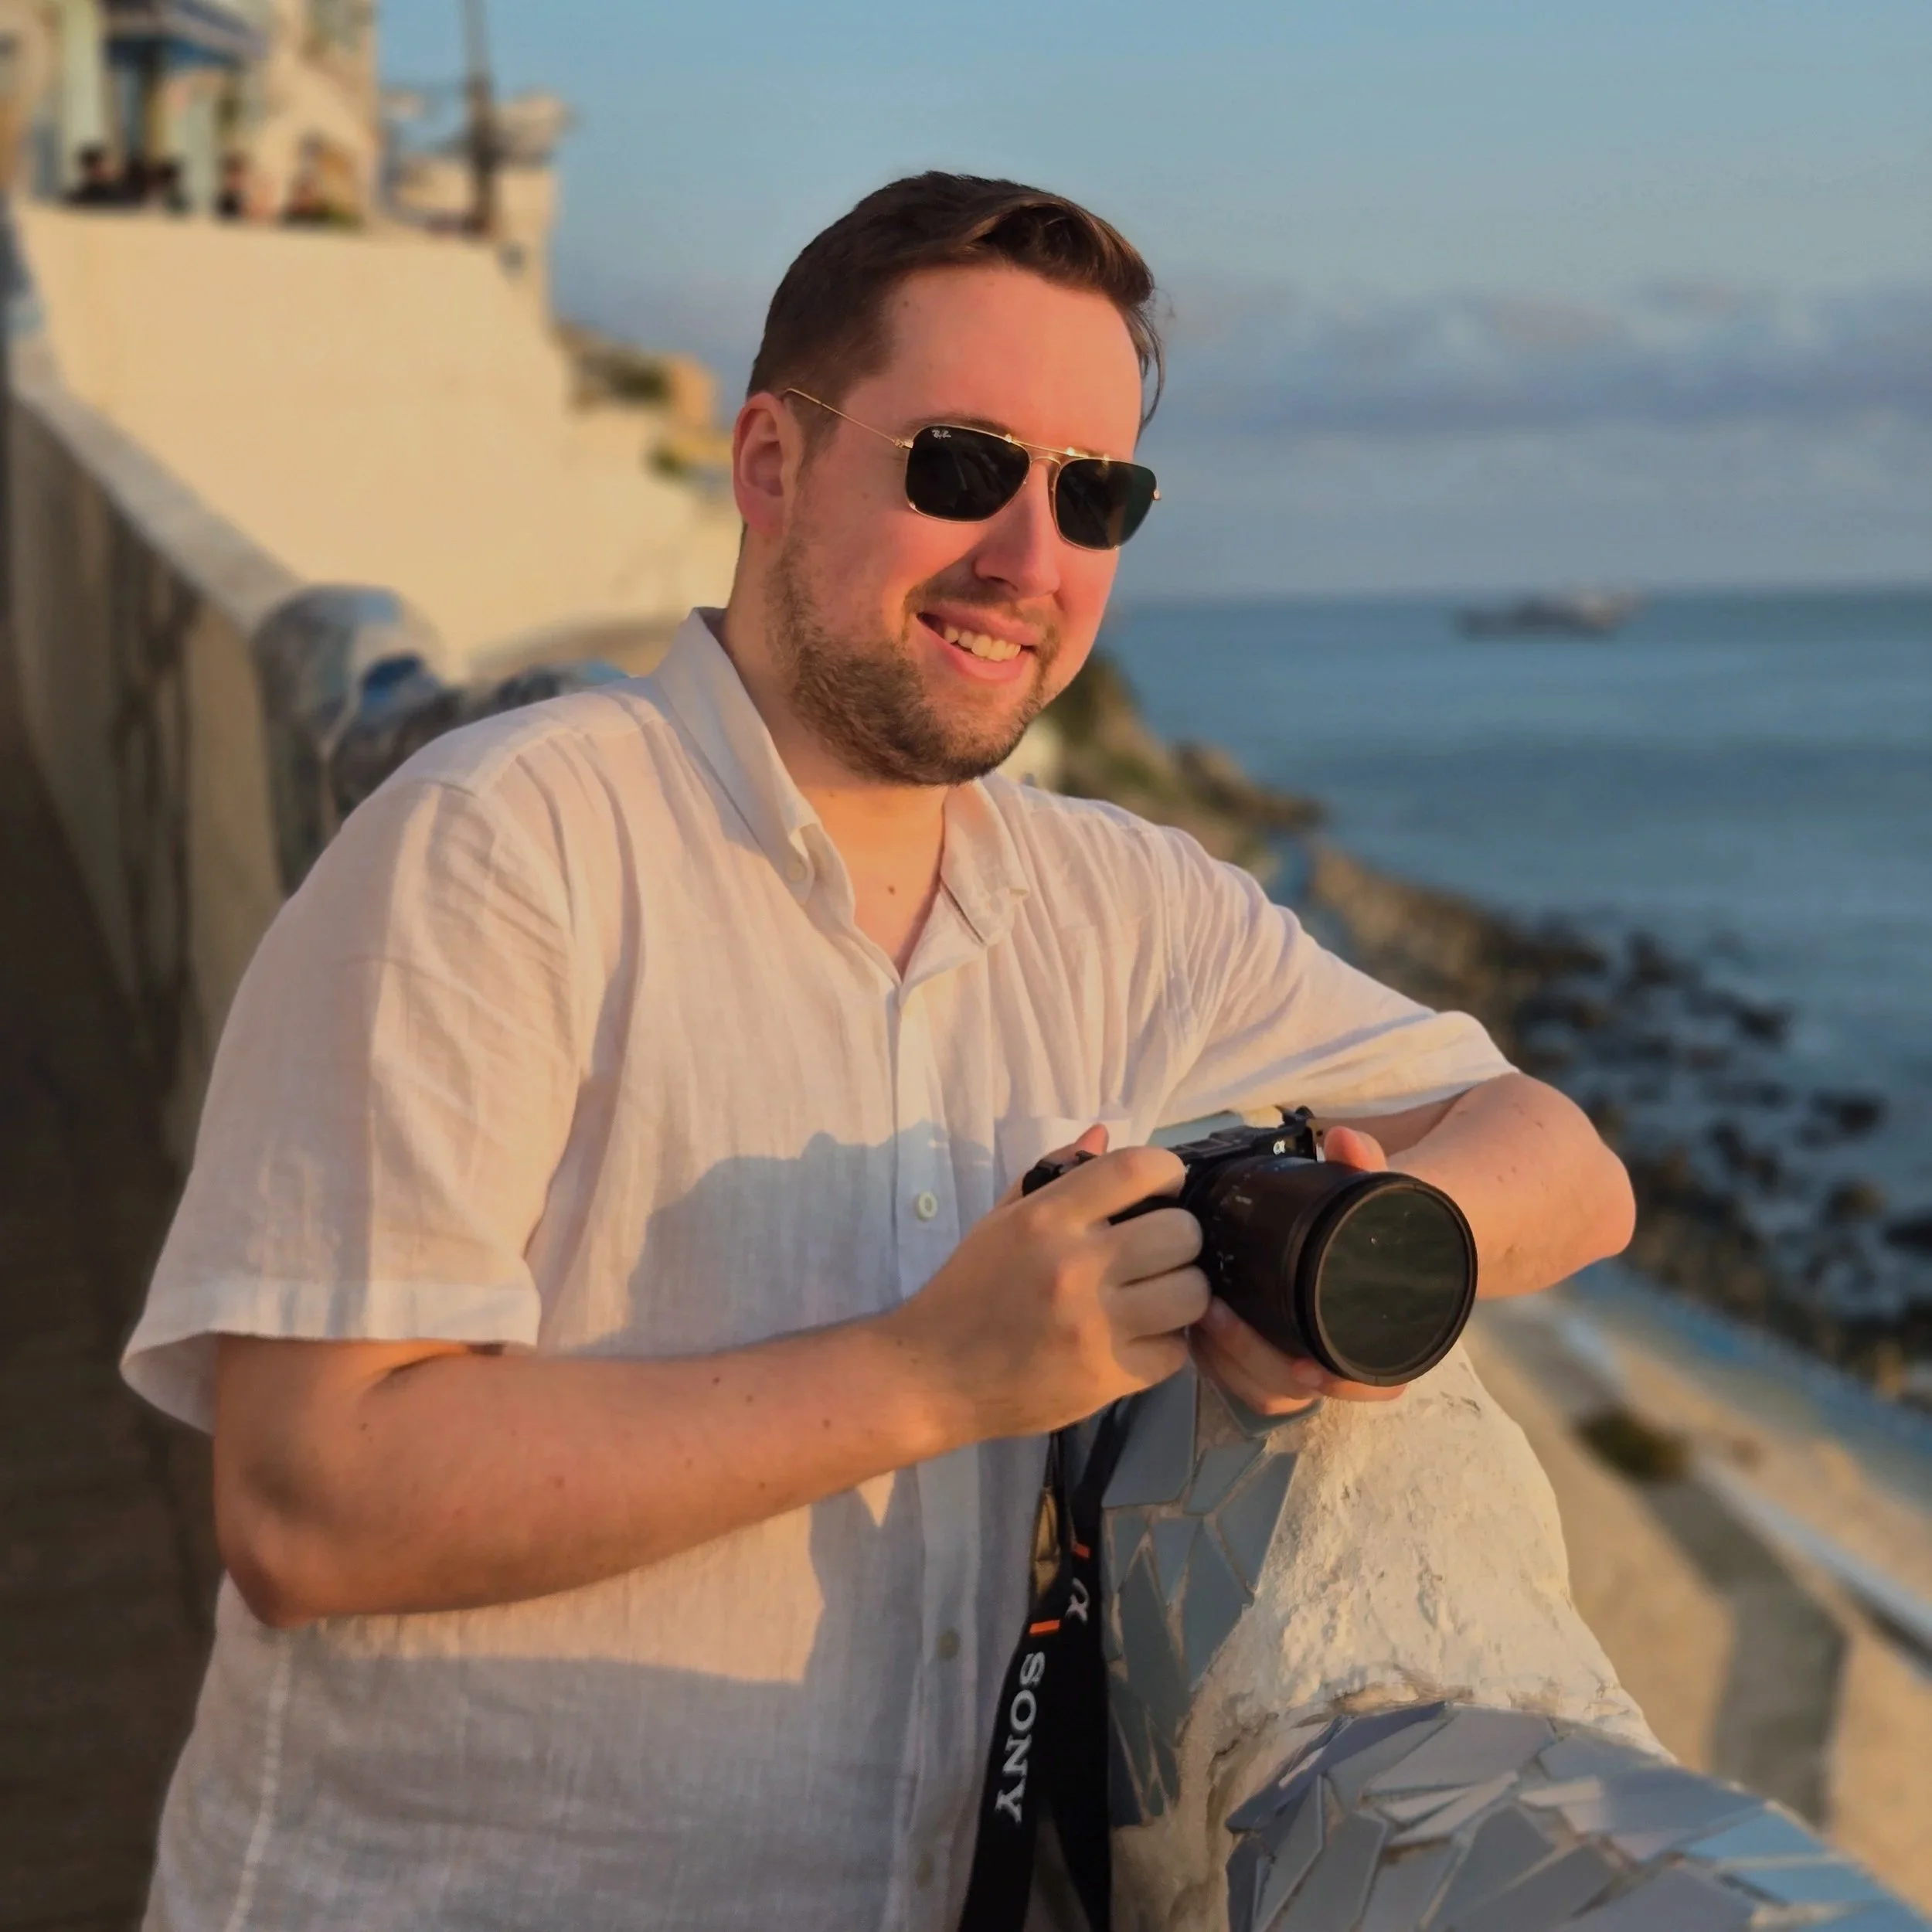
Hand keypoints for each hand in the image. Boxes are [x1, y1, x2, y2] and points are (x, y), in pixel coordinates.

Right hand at [886, 1125, 1209, 1441]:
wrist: (933, 1376)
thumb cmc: (967, 1292)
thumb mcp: (999, 1222)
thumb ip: (1051, 1174)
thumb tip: (1103, 1135)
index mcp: (1046, 1218)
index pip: (1138, 1169)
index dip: (1167, 1174)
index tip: (1162, 1191)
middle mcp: (1076, 1266)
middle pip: (1181, 1232)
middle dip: (1178, 1239)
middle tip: (1157, 1253)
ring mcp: (1096, 1325)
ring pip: (1191, 1293)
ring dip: (1181, 1293)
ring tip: (1155, 1298)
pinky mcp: (1107, 1377)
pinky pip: (1175, 1351)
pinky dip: (1164, 1345)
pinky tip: (1139, 1340)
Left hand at [1188, 1125, 1409, 1414]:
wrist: (1371, 1233)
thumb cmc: (1374, 1222)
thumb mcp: (1379, 1194)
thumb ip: (1367, 1165)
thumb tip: (1345, 1139)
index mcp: (1388, 1333)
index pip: (1377, 1383)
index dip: (1346, 1385)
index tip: (1308, 1367)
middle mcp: (1345, 1358)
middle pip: (1300, 1389)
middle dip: (1254, 1359)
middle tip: (1218, 1315)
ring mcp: (1304, 1363)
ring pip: (1266, 1391)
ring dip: (1228, 1363)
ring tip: (1199, 1318)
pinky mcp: (1270, 1357)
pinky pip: (1243, 1382)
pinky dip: (1217, 1364)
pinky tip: (1193, 1331)